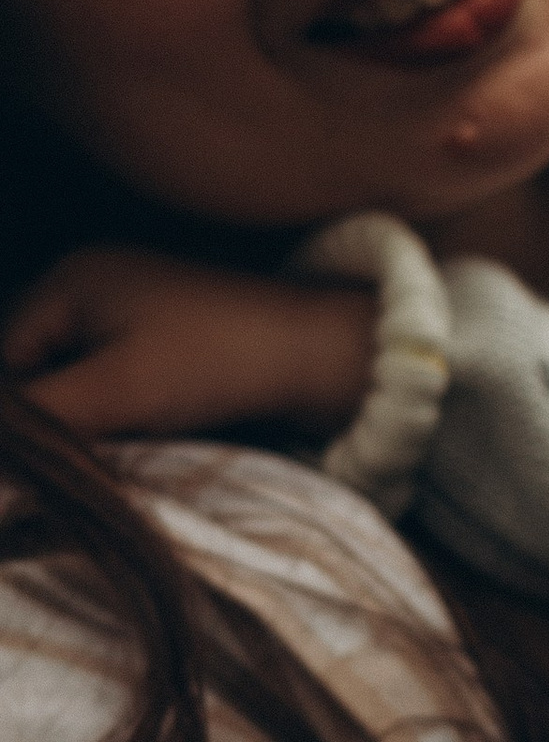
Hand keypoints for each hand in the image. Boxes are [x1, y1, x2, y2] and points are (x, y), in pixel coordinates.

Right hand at [4, 246, 375, 441]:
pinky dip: (127, 416)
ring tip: (128, 440)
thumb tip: (10, 463)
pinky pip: (121, 387)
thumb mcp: (116, 391)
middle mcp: (95, 285)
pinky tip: (152, 433)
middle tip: (94, 451)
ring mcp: (135, 311)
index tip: (54, 457)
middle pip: (42, 373)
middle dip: (61, 418)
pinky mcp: (171, 343)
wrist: (323, 357)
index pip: (9, 364)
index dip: (28, 419)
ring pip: (82, 386)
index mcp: (70, 279)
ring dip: (95, 422)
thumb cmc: (219, 361)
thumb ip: (44, 416)